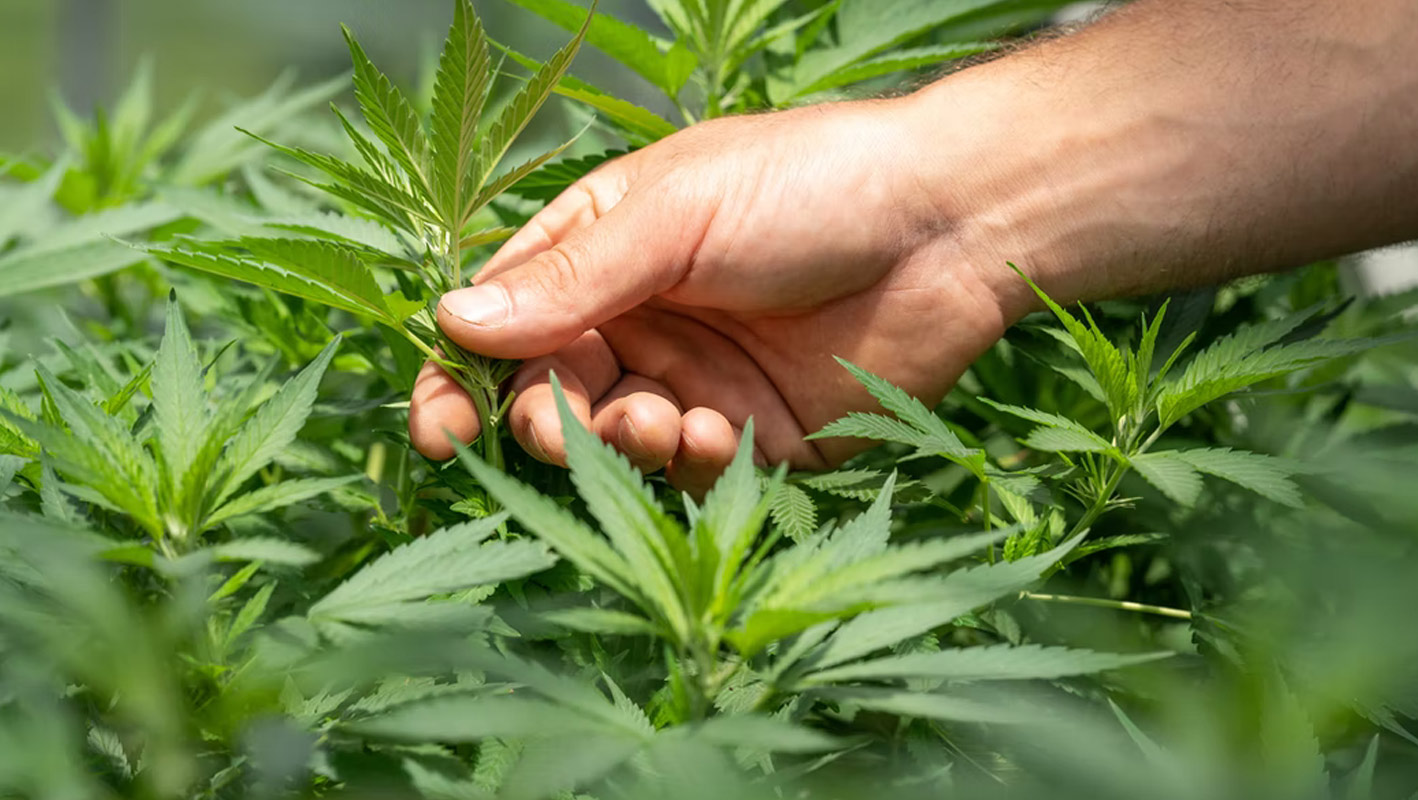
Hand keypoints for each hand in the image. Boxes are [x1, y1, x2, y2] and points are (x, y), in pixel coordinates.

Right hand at [408, 99, 1019, 494]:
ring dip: (620, 444)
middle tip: (563, 425)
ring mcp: (699, 383)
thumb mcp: (677, 215)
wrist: (949, 225)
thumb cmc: (809, 186)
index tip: (440, 428)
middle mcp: (643, 322)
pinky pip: (693, 474)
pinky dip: (688, 464)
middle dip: (546, 421)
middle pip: (550, 396)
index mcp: (607, 253)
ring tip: (662, 419)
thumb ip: (572, 278)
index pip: (505, 321)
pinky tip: (717, 432)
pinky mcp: (760, 439)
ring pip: (616, 444)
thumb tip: (451, 320)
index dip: (462, 376)